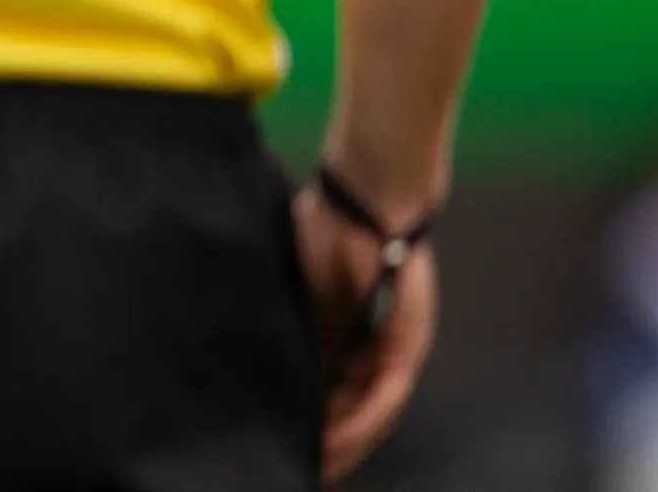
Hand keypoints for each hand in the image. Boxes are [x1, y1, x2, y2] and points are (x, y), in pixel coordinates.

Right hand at [291, 184, 438, 481]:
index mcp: (334, 335)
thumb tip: (252, 363)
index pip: (320, 390)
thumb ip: (290, 326)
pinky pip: (385, 393)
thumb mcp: (294, 287)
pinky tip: (337, 438)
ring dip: (345, 442)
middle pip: (347, 411)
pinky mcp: (405, 343)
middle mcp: (365, 350)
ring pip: (369, 412)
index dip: (302, 419)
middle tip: (297, 467)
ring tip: (317, 466)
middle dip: (324, 443)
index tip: (274, 441)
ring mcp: (388, 348)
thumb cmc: (323, 226)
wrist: (363, 194)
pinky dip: (363, 419)